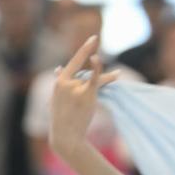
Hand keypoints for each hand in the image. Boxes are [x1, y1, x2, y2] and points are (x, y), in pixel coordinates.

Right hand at [50, 35, 119, 160]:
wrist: (65, 135)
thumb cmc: (61, 118)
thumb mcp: (56, 97)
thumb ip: (60, 82)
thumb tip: (58, 67)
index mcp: (58, 82)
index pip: (72, 63)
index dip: (84, 50)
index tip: (93, 40)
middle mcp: (66, 82)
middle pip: (86, 73)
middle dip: (92, 59)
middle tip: (97, 39)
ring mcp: (75, 88)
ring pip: (95, 80)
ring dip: (107, 79)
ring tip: (118, 75)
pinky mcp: (86, 94)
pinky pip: (95, 79)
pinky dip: (98, 69)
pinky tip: (104, 63)